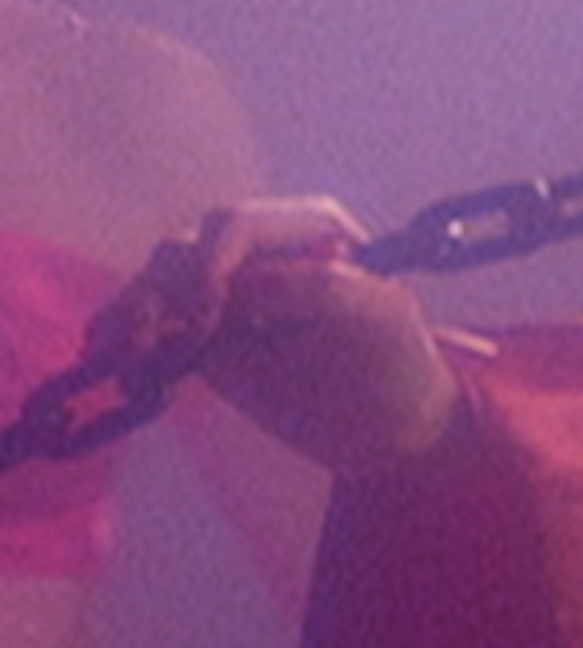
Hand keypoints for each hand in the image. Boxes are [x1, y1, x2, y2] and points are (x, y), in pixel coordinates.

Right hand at [92, 198, 461, 477]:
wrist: (388, 421)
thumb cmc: (397, 358)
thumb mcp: (377, 315)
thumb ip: (318, 288)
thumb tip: (243, 286)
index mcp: (309, 229)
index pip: (237, 225)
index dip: (209, 264)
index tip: (206, 318)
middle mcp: (260, 251)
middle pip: (183, 251)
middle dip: (159, 292)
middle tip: (151, 346)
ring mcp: (224, 292)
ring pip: (155, 286)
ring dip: (130, 316)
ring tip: (129, 363)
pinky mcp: (199, 336)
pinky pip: (146, 325)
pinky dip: (123, 341)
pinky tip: (120, 371)